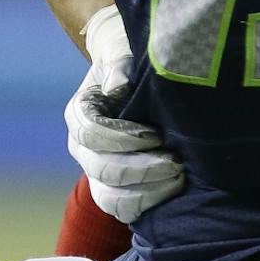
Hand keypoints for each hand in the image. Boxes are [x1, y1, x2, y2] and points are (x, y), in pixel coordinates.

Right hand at [64, 4, 183, 223]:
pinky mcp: (116, 188)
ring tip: (178, 178)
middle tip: (176, 162)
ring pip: (110, 197)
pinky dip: (147, 205)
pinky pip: (123, 210)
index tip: (155, 134)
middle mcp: (83, 147)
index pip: (90, 133)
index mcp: (81, 113)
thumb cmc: (131, 60)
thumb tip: (118, 86)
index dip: (122, 138)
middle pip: (101, 169)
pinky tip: (173, 192)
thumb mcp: (124, 50)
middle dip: (141, 169)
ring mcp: (97, 171)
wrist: (140, 76)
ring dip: (146, 192)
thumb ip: (119, 64)